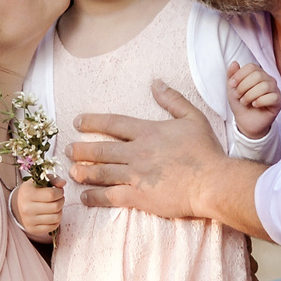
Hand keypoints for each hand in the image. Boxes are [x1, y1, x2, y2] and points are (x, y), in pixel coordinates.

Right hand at [11, 178, 62, 241]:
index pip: (51, 194)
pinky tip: (52, 214)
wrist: (18, 205)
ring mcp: (29, 220)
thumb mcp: (39, 181)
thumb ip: (53, 179)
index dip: (60, 192)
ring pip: (56, 217)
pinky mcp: (32, 229)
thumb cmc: (32, 191)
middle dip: (61, 201)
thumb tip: (63, 183)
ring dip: (60, 211)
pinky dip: (56, 220)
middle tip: (59, 198)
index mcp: (27, 193)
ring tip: (56, 206)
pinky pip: (53, 227)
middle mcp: (26, 208)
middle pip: (55, 206)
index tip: (59, 191)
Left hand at [67, 81, 224, 218]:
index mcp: (148, 132)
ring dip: (83, 172)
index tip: (78, 122)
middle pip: (101, 149)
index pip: (113, 123)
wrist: (212, 182)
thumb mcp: (193, 118)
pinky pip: (110, 196)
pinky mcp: (139, 197)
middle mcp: (137, 152)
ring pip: (101, 173)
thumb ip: (173, 100)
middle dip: (81, 149)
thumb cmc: (206, 151)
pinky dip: (95, 197)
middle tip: (68, 150)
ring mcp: (136, 175)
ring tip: (71, 171)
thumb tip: (156, 83)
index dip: (93, 121)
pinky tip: (85, 197)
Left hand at [225, 60, 280, 139]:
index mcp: (258, 74)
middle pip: (257, 75)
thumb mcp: (232, 89)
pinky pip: (272, 97)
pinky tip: (255, 105)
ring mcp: (275, 90)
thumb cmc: (241, 104)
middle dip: (244, 86)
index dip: (240, 75)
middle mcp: (268, 80)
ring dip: (250, 95)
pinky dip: (260, 101)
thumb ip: (232, 75)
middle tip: (238, 96)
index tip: (232, 85)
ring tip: (245, 101)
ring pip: (264, 86)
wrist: (245, 121)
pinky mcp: (278, 102)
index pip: (251, 67)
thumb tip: (234, 63)